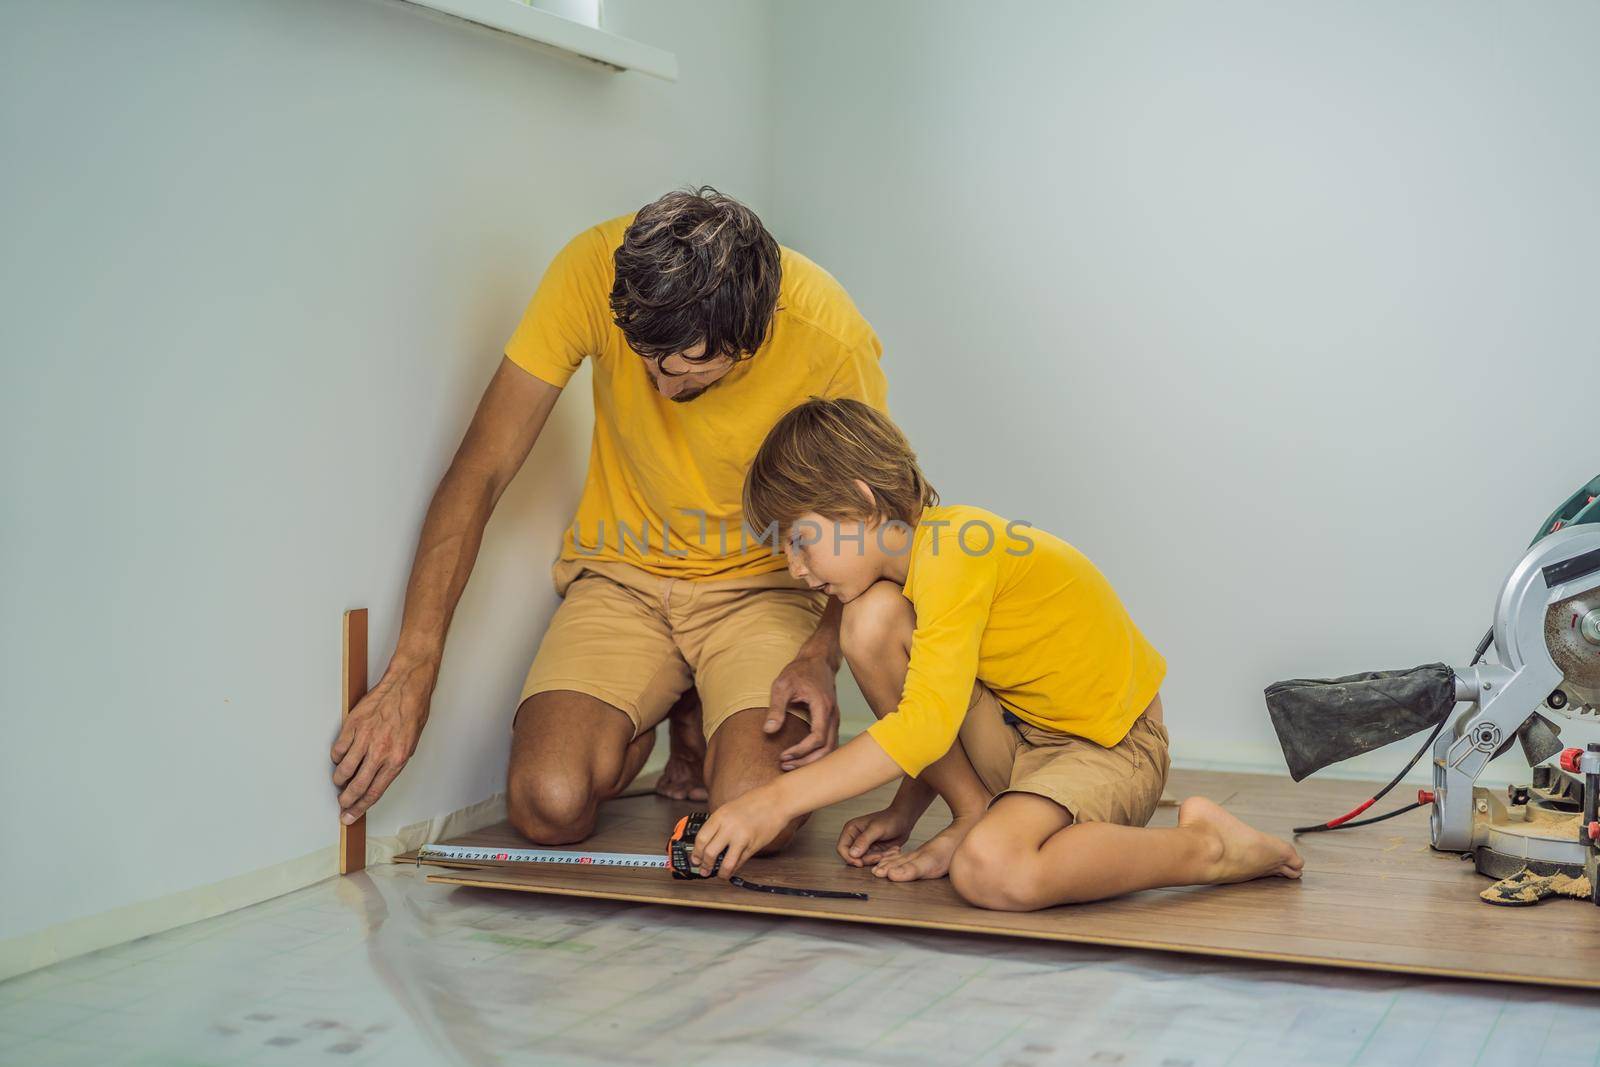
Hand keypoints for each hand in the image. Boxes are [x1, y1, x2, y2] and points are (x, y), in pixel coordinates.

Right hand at [330, 657, 434, 823]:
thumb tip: (376, 779)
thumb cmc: (412, 713)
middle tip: (341, 806)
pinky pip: (338, 749)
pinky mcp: (353, 725)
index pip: (374, 792)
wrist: (407, 687)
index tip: (350, 817)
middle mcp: (379, 751)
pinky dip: (337, 757)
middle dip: (346, 801)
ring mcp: (364, 738)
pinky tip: (340, 757)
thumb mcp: (410, 744)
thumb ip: (393, 763)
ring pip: (343, 769)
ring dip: (339, 780)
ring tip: (340, 781)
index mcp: (396, 759)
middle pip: (356, 785)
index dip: (360, 808)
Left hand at [689, 790, 791, 878]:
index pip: (701, 838)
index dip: (696, 852)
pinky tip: (732, 870)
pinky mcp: (754, 845)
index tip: (695, 859)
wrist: (777, 800)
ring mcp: (742, 837)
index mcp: (720, 816)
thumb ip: (720, 823)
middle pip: (709, 852)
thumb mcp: (730, 808)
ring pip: (725, 863)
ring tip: (718, 875)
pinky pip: (740, 862)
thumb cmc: (755, 801)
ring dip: (720, 872)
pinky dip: (734, 868)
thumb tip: (710, 841)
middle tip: (703, 869)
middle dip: (704, 865)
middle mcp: (729, 827)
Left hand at [766, 654, 838, 770]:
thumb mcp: (782, 685)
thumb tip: (768, 731)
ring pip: (831, 748)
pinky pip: (829, 742)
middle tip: (784, 766)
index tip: (783, 755)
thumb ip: (776, 708)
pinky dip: (816, 753)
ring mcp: (835, 718)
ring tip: (789, 764)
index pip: (817, 738)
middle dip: (806, 761)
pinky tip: (800, 756)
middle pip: (827, 749)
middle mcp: (833, 715)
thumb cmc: (799, 671)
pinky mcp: (832, 720)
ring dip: (812, 760)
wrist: (817, 660)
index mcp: (823, 707)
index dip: (801, 751)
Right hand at [836, 806, 917, 866]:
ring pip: (864, 860)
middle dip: (867, 859)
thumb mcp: (876, 829)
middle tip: (880, 856)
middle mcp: (855, 838)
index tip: (860, 863)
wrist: (903, 820)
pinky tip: (890, 851)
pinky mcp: (873, 851)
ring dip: (876, 859)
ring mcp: (864, 846)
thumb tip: (852, 854)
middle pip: (853, 857)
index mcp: (851, 830)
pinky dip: (882, 858)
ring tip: (888, 851)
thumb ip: (863, 840)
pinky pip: (873, 860)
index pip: (842, 848)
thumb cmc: (890, 819)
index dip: (849, 857)